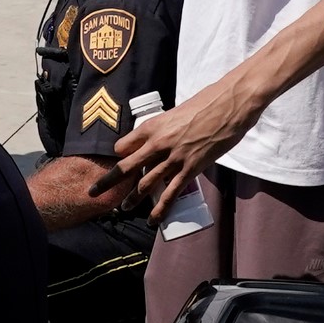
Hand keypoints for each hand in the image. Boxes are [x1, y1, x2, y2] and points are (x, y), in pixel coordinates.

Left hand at [93, 75, 260, 219]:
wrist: (229, 104)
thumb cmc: (205, 103)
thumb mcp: (176, 112)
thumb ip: (164, 127)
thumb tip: (158, 139)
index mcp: (153, 125)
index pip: (124, 145)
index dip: (119, 155)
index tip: (118, 162)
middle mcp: (158, 142)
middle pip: (127, 166)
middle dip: (109, 181)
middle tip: (94, 192)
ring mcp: (174, 157)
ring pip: (147, 182)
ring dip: (133, 197)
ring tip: (124, 208)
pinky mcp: (191, 168)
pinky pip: (171, 192)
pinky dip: (161, 208)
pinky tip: (153, 219)